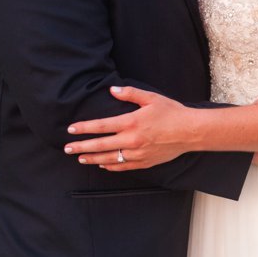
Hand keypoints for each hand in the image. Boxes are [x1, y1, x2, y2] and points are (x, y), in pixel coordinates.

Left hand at [64, 86, 191, 171]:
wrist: (190, 132)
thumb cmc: (172, 112)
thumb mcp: (151, 98)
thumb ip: (130, 94)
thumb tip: (112, 90)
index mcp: (131, 122)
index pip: (101, 126)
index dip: (84, 128)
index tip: (71, 130)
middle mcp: (132, 140)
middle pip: (100, 146)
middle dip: (81, 147)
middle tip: (67, 148)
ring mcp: (137, 154)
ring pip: (109, 158)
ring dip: (93, 159)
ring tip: (81, 158)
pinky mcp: (144, 162)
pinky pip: (123, 166)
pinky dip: (110, 166)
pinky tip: (102, 165)